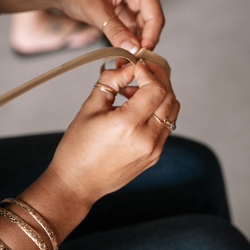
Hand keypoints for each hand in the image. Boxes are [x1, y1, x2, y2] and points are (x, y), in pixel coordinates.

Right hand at [46, 59, 179, 206]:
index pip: (156, 89)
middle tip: (142, 69)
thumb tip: (127, 65)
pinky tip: (137, 107)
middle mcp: (147, 139)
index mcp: (128, 125)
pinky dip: (158, 110)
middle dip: (158, 78)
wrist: (76, 185)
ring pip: (172, 111)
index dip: (149, 72)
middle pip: (169, 97)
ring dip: (161, 94)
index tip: (137, 64)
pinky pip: (166, 125)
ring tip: (136, 90)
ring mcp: (154, 149)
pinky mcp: (155, 155)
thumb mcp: (89, 108)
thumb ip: (111, 82)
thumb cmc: (77, 148)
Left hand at [57, 0, 164, 51]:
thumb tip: (132, 50)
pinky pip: (133, 30)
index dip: (151, 37)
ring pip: (144, 29)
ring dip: (135, 45)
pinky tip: (122, 54)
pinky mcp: (127, 11)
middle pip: (152, 24)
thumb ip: (116, 31)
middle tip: (133, 61)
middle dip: (142, 43)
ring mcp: (135, 2)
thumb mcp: (96, 10)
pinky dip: (128, 42)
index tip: (142, 54)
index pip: (155, 15)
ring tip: (125, 60)